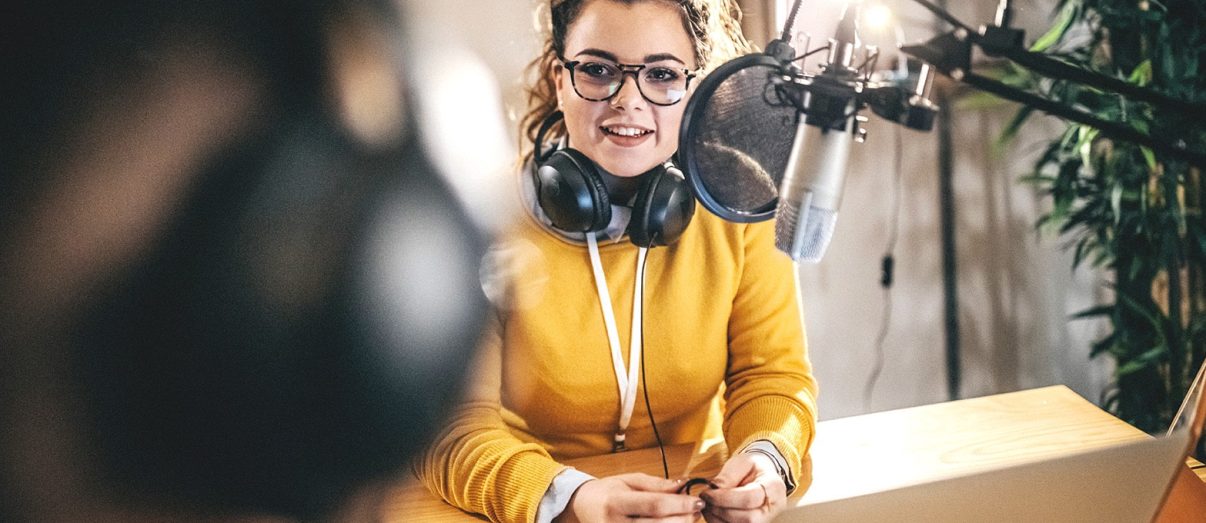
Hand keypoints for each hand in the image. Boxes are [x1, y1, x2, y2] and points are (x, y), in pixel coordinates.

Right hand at [556, 473, 704, 522]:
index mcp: (615, 502)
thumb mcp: (629, 481)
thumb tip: (683, 484)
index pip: (654, 505)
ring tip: (688, 518)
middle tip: (697, 509)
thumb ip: (657, 484)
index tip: (697, 500)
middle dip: (684, 518)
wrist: (582, 507)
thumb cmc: (607, 492)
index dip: (679, 504)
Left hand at [699, 453, 786, 522]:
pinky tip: (712, 513)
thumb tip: (713, 489)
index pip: (750, 498)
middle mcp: (773, 508)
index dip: (725, 498)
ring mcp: (766, 520)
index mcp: (774, 487)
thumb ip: (728, 476)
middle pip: (748, 519)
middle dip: (721, 511)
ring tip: (707, 505)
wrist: (762, 475)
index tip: (707, 493)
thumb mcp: (741, 462)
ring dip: (718, 519)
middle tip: (704, 500)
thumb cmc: (751, 468)